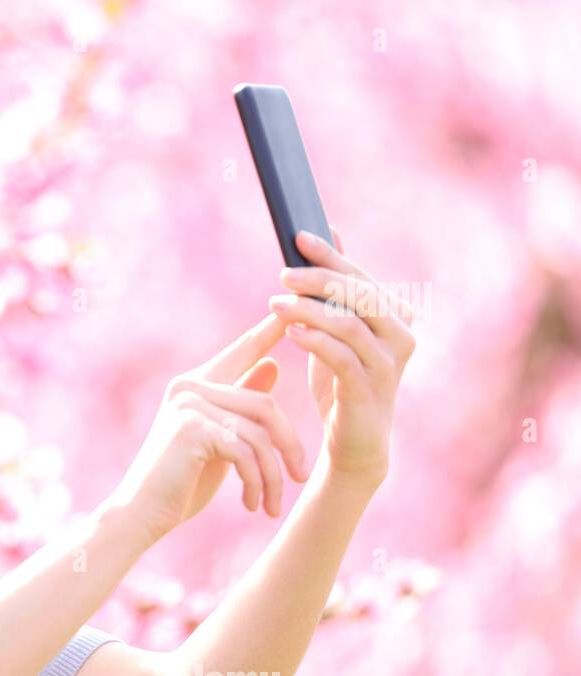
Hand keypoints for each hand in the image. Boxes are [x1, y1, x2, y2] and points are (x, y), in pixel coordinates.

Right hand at [107, 312, 309, 540]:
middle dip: (289, 445)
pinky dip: (255, 483)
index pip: (242, 351)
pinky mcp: (191, 429)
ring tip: (271, 504)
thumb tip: (272, 364)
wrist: (141, 514)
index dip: (270, 330)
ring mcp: (188, 406)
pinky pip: (245, 451)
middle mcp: (189, 388)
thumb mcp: (220, 442)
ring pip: (259, 433)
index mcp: (194, 386)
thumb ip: (242, 407)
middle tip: (300, 476)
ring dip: (272, 474)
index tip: (297, 308)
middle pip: (264, 405)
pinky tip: (251, 504)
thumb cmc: (180, 482)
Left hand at [269, 227, 417, 484]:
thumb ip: (336, 289)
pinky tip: (291, 332)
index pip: (361, 277)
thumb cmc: (341, 381)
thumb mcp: (337, 331)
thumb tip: (332, 232)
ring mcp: (387, 364)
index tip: (298, 237)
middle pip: (360, 295)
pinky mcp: (369, 390)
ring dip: (309, 310)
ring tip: (275, 304)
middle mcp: (400, 336)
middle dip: (319, 279)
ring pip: (349, 324)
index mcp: (394, 316)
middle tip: (283, 273)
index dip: (331, 256)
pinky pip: (342, 357)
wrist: (354, 442)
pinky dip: (315, 341)